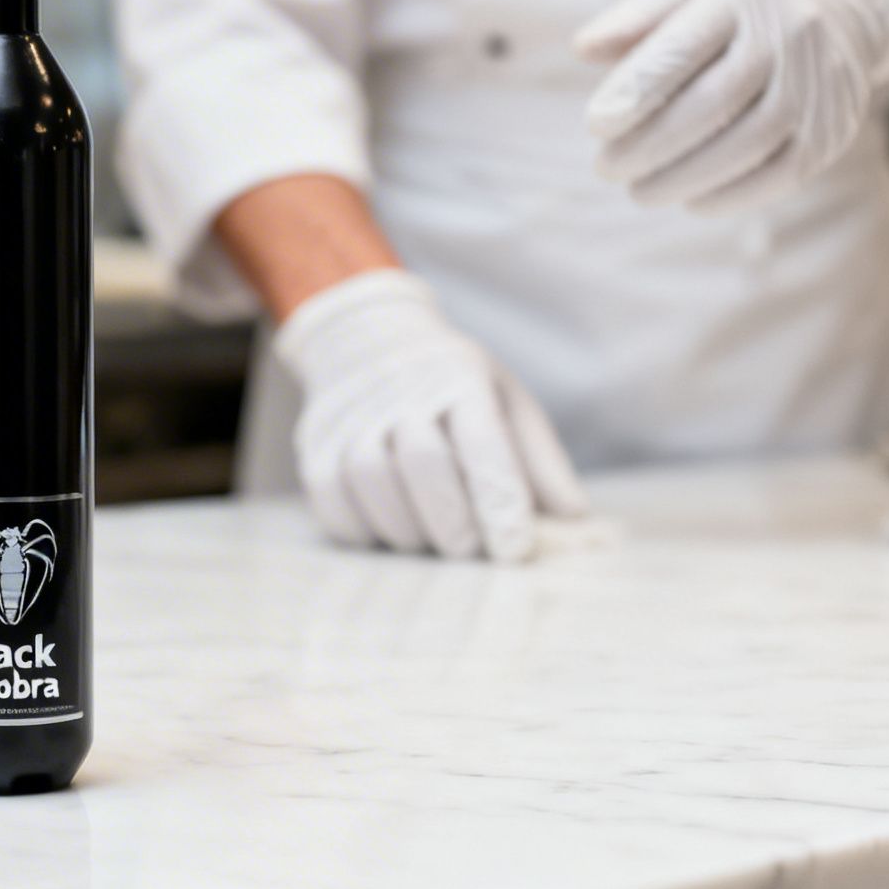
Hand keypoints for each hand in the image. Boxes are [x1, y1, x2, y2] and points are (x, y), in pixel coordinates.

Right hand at [274, 270, 588, 561]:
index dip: (500, 501)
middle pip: (424, 463)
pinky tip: (386, 530)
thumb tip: (573, 516)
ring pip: (372, 480)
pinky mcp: (315, 442)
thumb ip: (539, 459)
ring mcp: (351, 415)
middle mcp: (401, 390)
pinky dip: (360, 526)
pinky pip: (330, 496)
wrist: (368, 338)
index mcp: (459, 377)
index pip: (483, 442)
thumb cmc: (451, 384)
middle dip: (452, 520)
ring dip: (406, 526)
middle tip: (470, 550)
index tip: (515, 550)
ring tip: (430, 539)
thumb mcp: (505, 400)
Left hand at [575, 0, 888, 212]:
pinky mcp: (833, 126)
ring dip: (685, 176)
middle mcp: (790, 34)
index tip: (596, 126)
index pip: (683, 47)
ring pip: (750, 142)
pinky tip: (690, 199)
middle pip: (715, 101)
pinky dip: (731, 194)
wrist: (843, 2)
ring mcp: (819, 83)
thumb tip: (583, 49)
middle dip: (651, 144)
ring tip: (639, 190)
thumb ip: (634, 17)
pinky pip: (783, 172)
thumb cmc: (736, 2)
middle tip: (607, 168)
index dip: (637, 91)